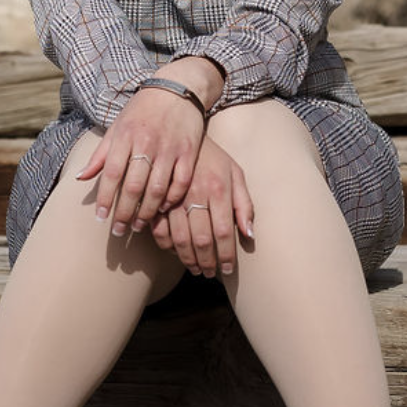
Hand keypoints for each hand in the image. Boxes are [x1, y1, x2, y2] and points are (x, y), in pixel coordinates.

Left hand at [78, 86, 205, 236]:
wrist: (176, 89)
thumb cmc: (141, 111)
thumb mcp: (117, 127)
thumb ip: (100, 155)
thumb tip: (80, 178)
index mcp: (125, 136)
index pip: (111, 173)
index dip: (105, 198)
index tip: (101, 217)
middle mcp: (146, 142)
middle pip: (133, 186)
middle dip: (124, 213)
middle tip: (119, 231)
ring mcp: (170, 148)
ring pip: (157, 189)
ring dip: (147, 212)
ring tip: (138, 226)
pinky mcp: (189, 151)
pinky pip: (181, 182)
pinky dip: (172, 199)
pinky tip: (163, 209)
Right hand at [149, 135, 254, 277]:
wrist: (182, 132)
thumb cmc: (214, 158)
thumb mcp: (236, 173)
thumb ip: (245, 204)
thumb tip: (250, 235)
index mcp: (218, 188)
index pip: (223, 231)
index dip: (225, 255)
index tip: (227, 269)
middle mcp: (195, 194)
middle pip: (201, 239)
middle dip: (206, 262)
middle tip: (210, 273)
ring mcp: (173, 197)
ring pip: (179, 238)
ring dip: (187, 259)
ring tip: (195, 268)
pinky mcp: (157, 197)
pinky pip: (159, 229)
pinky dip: (166, 245)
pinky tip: (175, 252)